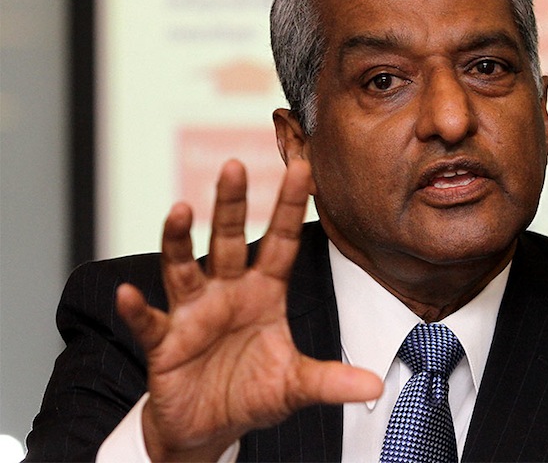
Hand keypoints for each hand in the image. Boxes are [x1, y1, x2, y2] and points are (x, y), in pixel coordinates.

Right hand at [116, 159, 382, 460]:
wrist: (210, 426)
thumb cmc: (253, 392)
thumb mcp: (295, 385)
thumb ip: (330, 380)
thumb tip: (374, 384)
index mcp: (264, 292)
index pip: (281, 242)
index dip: (290, 207)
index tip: (303, 169)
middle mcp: (228, 293)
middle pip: (228, 240)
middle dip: (231, 205)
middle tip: (234, 166)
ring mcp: (194, 314)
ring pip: (184, 268)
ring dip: (178, 240)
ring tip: (179, 210)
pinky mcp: (166, 342)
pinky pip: (149, 322)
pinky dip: (136, 309)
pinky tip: (128, 292)